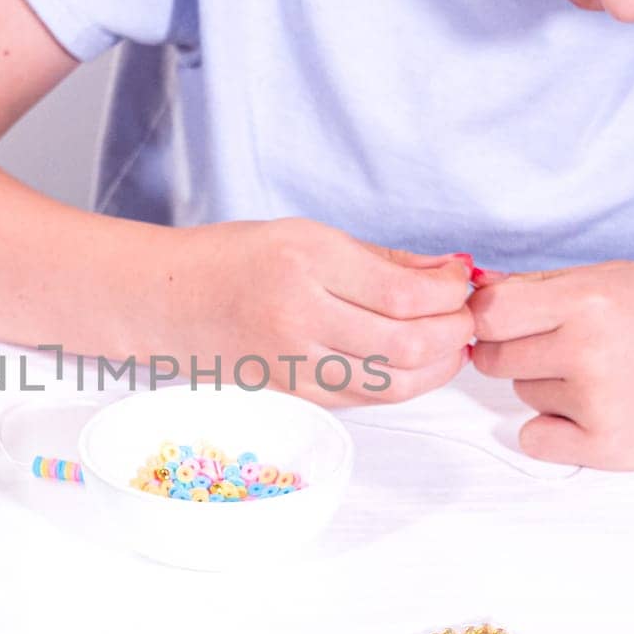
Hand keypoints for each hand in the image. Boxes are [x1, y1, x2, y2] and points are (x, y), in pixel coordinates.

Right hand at [164, 218, 473, 405]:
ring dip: (437, 366)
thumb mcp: (308, 235)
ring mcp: (292, 364)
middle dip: (454, 332)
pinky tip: (413, 364)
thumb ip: (383, 259)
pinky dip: (402, 384)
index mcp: (304, 262)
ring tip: (450, 343)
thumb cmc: (235, 259)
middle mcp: (297, 316)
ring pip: (393, 383)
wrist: (166, 301)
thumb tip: (452, 271)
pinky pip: (364, 398)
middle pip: (406, 344)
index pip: (404, 293)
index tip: (462, 281)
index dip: (450, 293)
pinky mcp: (291, 394)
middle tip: (467, 316)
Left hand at [469, 261, 633, 468]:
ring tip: (606, 376)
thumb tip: (475, 290)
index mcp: (588, 301)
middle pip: (495, 358)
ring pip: (522, 395)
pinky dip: (553, 429)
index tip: (504, 322)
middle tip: (566, 349)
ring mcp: (596, 403)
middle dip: (518, 352)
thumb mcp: (618, 278)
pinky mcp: (606, 448)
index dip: (487, 318)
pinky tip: (593, 413)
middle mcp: (588, 351)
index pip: (489, 314)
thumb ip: (543, 285)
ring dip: (548, 387)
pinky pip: (533, 438)